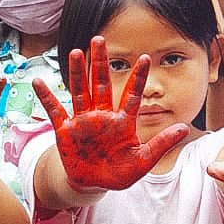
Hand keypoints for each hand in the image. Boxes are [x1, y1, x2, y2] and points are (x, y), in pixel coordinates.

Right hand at [33, 36, 189, 191]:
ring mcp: (83, 121)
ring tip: (76, 52)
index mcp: (122, 121)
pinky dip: (47, 97)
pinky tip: (38, 81)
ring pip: (80, 91)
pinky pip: (55, 111)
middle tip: (99, 39)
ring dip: (78, 72)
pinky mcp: (65, 131)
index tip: (144, 57)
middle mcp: (102, 116)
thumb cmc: (119, 172)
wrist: (94, 184)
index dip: (137, 77)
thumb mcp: (143, 161)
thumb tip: (185, 128)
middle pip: (101, 84)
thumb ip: (161, 144)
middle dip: (101, 62)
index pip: (131, 94)